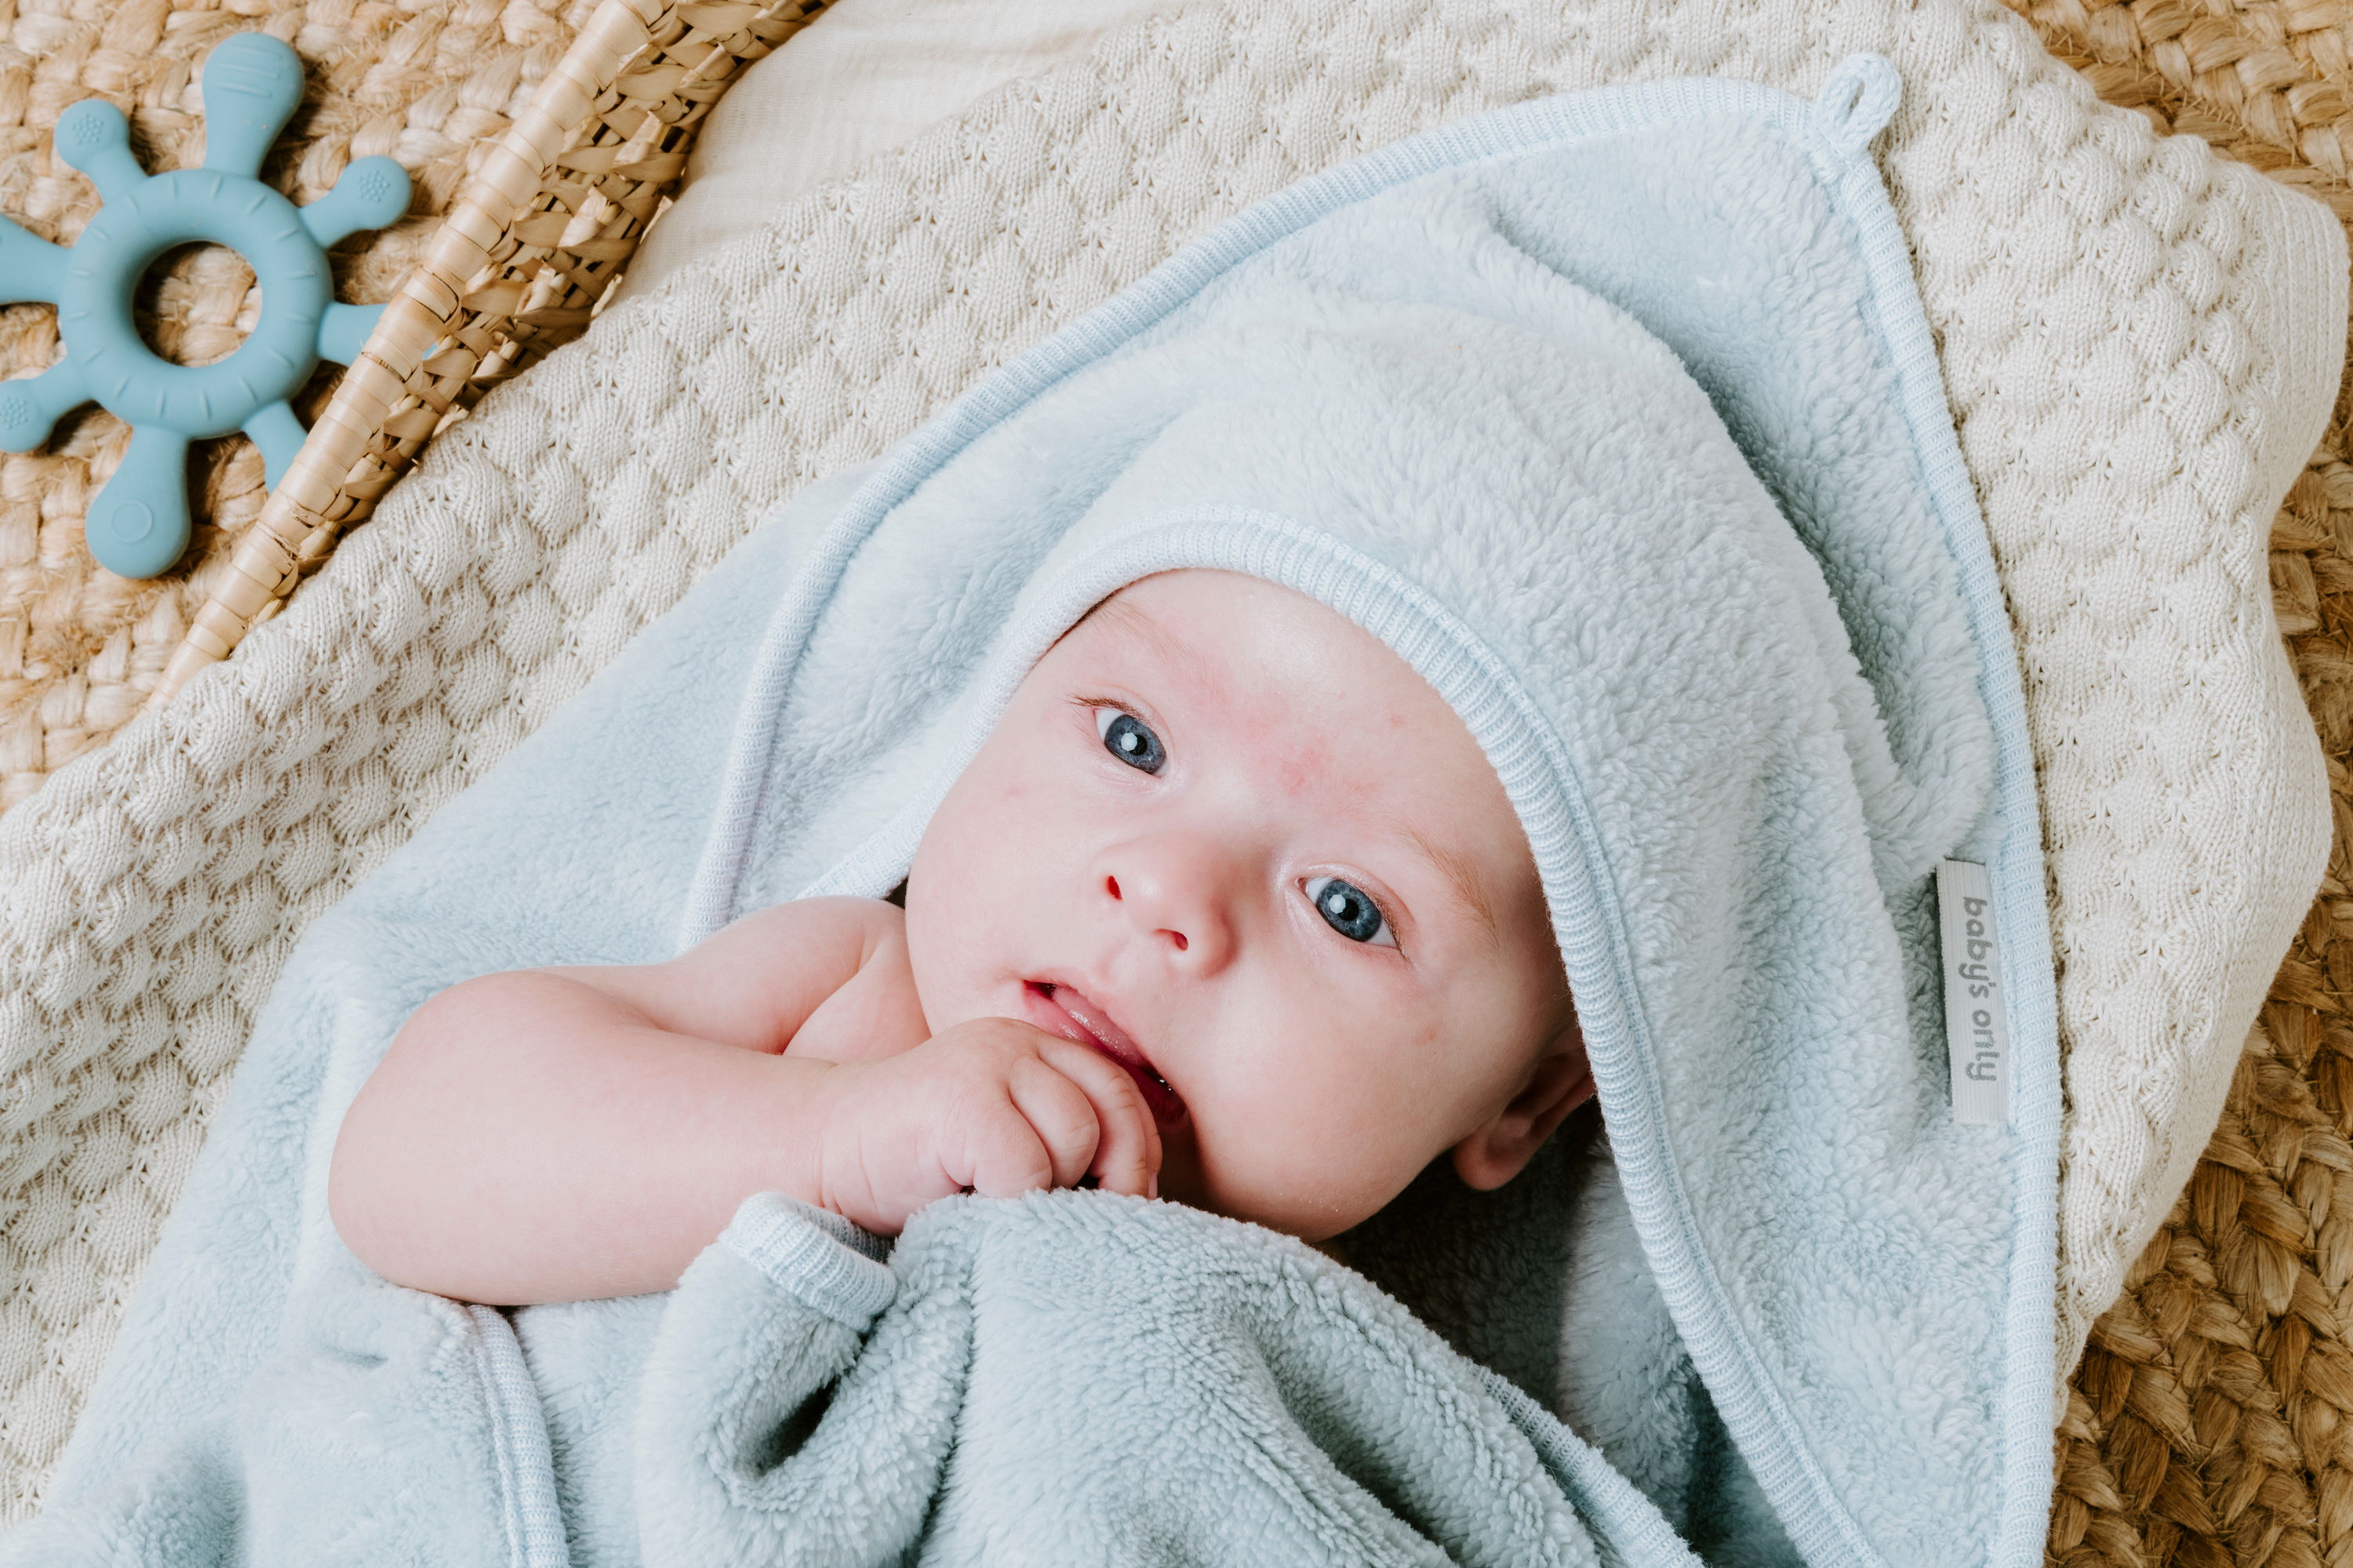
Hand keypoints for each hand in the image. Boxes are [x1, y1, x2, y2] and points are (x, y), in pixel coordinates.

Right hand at [811, 1016, 1162, 1233]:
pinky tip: (973, 1210)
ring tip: (1004, 1209)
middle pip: (1115, 1111)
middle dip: (1114, 1179)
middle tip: (1079, 1225)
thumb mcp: (1001, 1148)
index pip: (1124, 1095)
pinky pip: (1028, 1167)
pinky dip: (1012, 1205)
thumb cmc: (913, 1169)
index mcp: (1035, 1047)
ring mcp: (987, 1063)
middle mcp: (1017, 1041)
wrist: (815, 1158)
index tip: (1116, 1209)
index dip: (1135, 1158)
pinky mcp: (960, 1098)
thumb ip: (1060, 1147)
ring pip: (1078, 1140)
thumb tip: (1140, 1199)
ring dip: (1052, 1192)